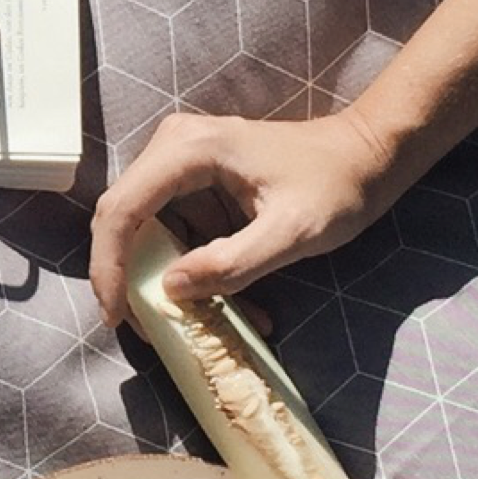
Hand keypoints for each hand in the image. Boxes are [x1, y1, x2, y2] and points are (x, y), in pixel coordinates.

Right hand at [89, 106, 398, 325]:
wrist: (368, 155)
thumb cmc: (337, 185)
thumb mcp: (293, 232)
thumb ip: (232, 263)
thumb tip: (170, 290)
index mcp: (188, 150)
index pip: (122, 210)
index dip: (109, 266)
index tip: (119, 316)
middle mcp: (172, 148)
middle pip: (124, 220)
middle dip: (133, 280)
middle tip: (153, 330)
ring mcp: (180, 164)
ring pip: (147, 232)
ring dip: (168, 281)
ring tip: (204, 322)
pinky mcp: (194, 184)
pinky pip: (175, 232)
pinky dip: (192, 270)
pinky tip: (229, 300)